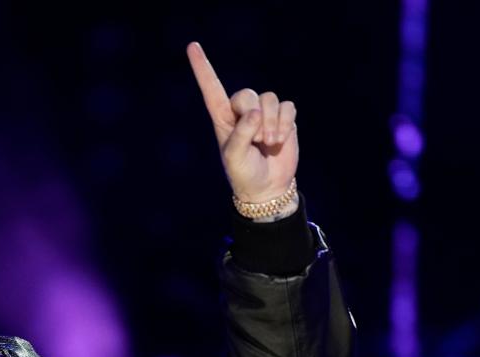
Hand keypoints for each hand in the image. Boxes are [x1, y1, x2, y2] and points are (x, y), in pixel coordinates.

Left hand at [187, 42, 298, 203]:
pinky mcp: (284, 118)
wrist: (268, 187)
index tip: (192, 46)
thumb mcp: (234, 158)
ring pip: (270, 99)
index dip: (202, 68)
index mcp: (222, 118)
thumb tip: (256, 112)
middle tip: (257, 140)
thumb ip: (241, 134)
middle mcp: (242, 111)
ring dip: (271, 123)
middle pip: (247, 94)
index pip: (211, 89)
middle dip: (255, 116)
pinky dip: (285, 124)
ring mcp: (265, 113)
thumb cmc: (244, 173)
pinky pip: (287, 107)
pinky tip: (280, 141)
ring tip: (268, 143)